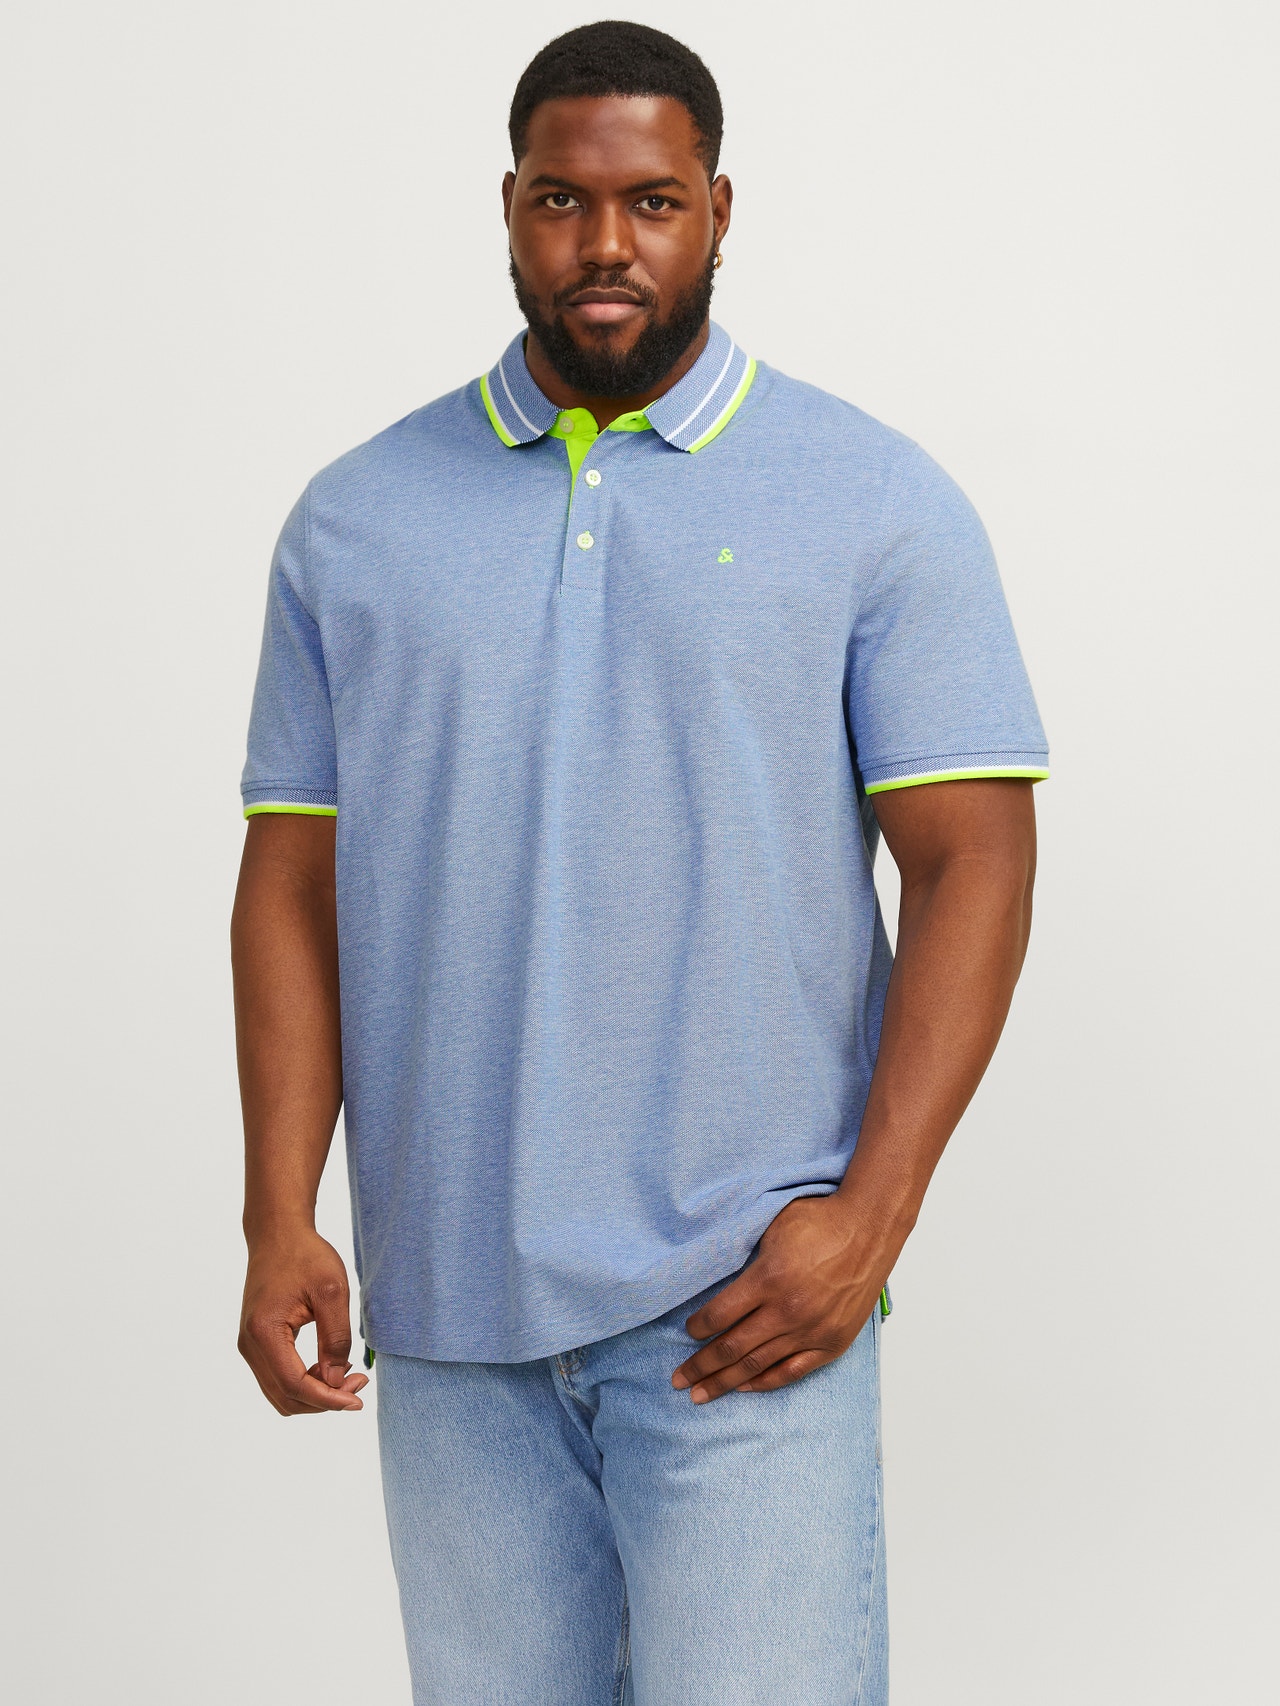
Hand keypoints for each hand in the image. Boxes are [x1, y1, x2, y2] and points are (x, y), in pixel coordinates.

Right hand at [239, 1229, 368, 1414]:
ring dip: (314, 1394)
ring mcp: (250, 1345)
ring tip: (347, 1376)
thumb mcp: (332, 1291)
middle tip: (359, 1384)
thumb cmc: (305, 1256)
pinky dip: (304, 1382)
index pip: (295, 1385)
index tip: (358, 1400)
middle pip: (286, 1396)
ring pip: (281, 1392)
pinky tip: (330, 1366)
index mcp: (264, 1332)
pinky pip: (279, 1378)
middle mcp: (249, 1345)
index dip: (328, 1399)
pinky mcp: (256, 1343)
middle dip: (324, 1400)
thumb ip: (335, 1338)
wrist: (278, 1234)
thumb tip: (335, 1381)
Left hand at [672, 1196, 889, 1402]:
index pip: (719, 1315)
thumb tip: (712, 1274)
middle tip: (678, 1380)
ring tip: (700, 1394)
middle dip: (700, 1366)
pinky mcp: (832, 1343)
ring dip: (724, 1382)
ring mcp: (811, 1330)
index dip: (697, 1328)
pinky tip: (744, 1388)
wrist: (870, 1228)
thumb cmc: (819, 1221)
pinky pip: (791, 1372)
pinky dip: (765, 1382)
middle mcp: (787, 1310)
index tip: (687, 1333)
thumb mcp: (772, 1226)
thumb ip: (744, 1255)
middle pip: (731, 1348)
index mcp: (768, 1278)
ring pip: (757, 1366)